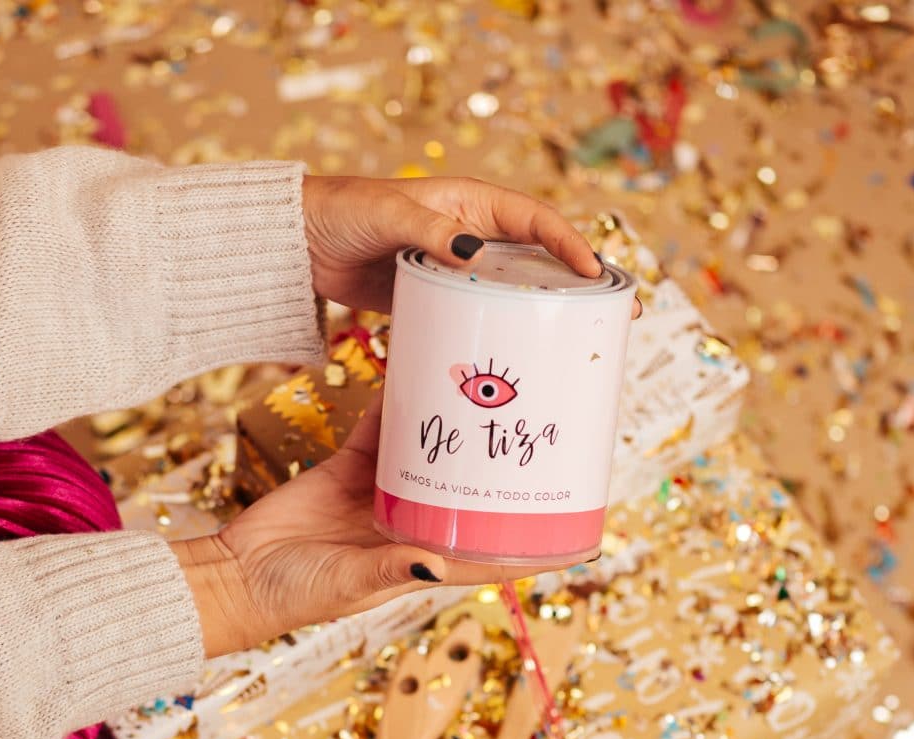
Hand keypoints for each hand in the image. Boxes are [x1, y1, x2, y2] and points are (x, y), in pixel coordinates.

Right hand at [172, 400, 535, 659]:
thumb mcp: (349, 584)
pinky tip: (424, 370)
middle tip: (544, 432)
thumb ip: (391, 570)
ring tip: (494, 390)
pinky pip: (384, 430)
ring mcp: (383, 495)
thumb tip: (436, 568)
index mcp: (425, 563)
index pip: (494, 558)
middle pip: (474, 495)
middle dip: (506, 470)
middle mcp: (414, 526)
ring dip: (460, 428)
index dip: (538, 548)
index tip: (584, 531)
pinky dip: (402, 403)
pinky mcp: (349, 468)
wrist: (237, 573)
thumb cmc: (296, 594)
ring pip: (434, 454)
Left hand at [302, 174, 642, 313]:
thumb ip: (433, 234)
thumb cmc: (344, 213)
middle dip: (577, 286)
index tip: (596, 274)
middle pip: (537, 261)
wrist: (299, 243)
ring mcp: (456, 270)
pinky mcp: (436, 299)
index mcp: (470, 203)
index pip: (535, 221)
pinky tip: (517, 360)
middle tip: (614, 315)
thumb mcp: (390, 215)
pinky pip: (477, 317)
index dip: (570, 246)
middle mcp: (471, 235)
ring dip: (544, 316)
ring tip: (579, 344)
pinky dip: (499, 334)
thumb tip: (478, 255)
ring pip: (512, 292)